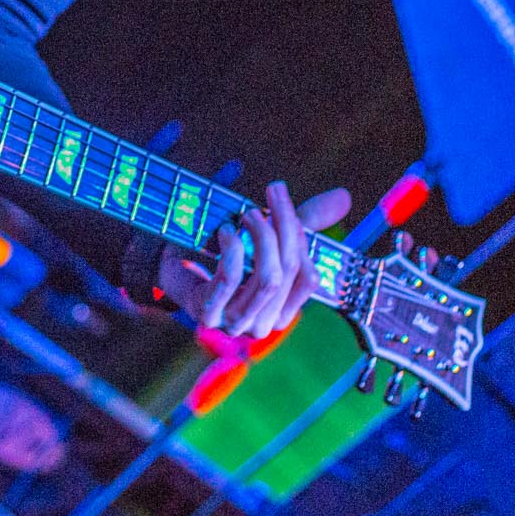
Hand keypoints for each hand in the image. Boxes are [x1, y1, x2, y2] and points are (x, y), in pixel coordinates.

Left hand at [157, 182, 351, 338]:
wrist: (169, 268)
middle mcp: (264, 324)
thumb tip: (345, 197)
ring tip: (247, 211)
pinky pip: (230, 281)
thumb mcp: (266, 235)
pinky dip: (232, 250)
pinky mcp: (208, 315)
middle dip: (284, 226)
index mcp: (283, 311)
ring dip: (262, 237)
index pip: (309, 277)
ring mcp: (236, 323)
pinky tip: (225, 231)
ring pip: (268, 278)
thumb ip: (303, 221)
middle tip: (271, 192)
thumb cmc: (224, 254)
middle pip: (289, 273)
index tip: (281, 196)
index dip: (300, 235)